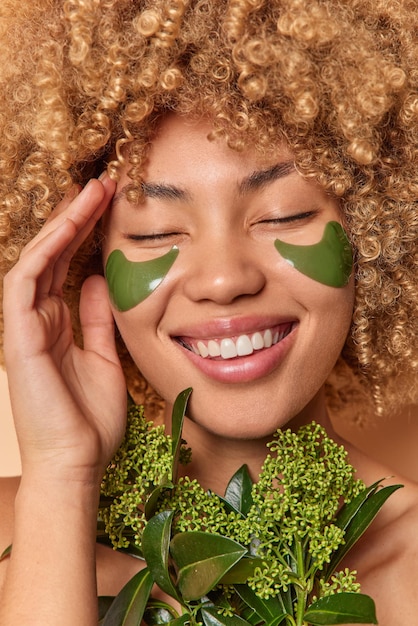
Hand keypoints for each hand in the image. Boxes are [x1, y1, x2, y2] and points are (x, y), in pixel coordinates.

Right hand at [3, 176, 126, 484]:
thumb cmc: (90, 420)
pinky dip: (44, 252)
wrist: (77, 463)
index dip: (85, 234)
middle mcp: (35, 320)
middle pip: (52, 256)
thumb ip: (98, 320)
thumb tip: (100, 282)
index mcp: (55, 326)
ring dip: (63, 224)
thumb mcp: (103, 358)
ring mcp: (23, 327)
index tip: (112, 205)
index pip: (66, 267)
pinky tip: (68, 226)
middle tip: (104, 184)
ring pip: (37, 259)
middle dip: (75, 217)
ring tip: (92, 191)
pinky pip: (24, 282)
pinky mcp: (17, 337)